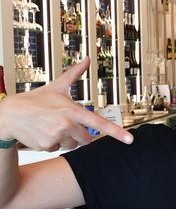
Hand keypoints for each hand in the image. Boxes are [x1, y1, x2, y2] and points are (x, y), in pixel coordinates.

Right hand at [0, 58, 132, 150]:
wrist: (10, 114)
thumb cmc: (35, 100)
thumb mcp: (57, 87)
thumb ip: (75, 74)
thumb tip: (87, 59)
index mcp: (72, 110)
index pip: (99, 122)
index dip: (116, 132)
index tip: (130, 139)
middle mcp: (66, 124)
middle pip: (86, 139)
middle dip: (78, 134)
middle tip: (63, 124)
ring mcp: (56, 136)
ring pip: (72, 145)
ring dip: (65, 140)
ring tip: (51, 127)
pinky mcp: (47, 145)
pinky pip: (58, 149)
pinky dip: (52, 143)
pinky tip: (43, 133)